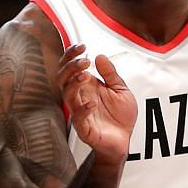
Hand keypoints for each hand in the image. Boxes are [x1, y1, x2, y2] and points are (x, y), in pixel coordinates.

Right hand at [57, 45, 134, 159]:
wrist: (124, 140)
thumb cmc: (120, 117)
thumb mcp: (120, 89)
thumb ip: (110, 74)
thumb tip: (100, 57)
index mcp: (86, 86)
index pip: (70, 68)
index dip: (71, 56)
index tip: (81, 47)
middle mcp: (80, 97)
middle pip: (63, 79)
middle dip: (70, 67)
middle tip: (83, 60)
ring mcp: (80, 112)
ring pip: (67, 95)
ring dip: (73, 83)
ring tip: (86, 75)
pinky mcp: (84, 128)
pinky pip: (78, 118)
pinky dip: (83, 109)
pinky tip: (92, 103)